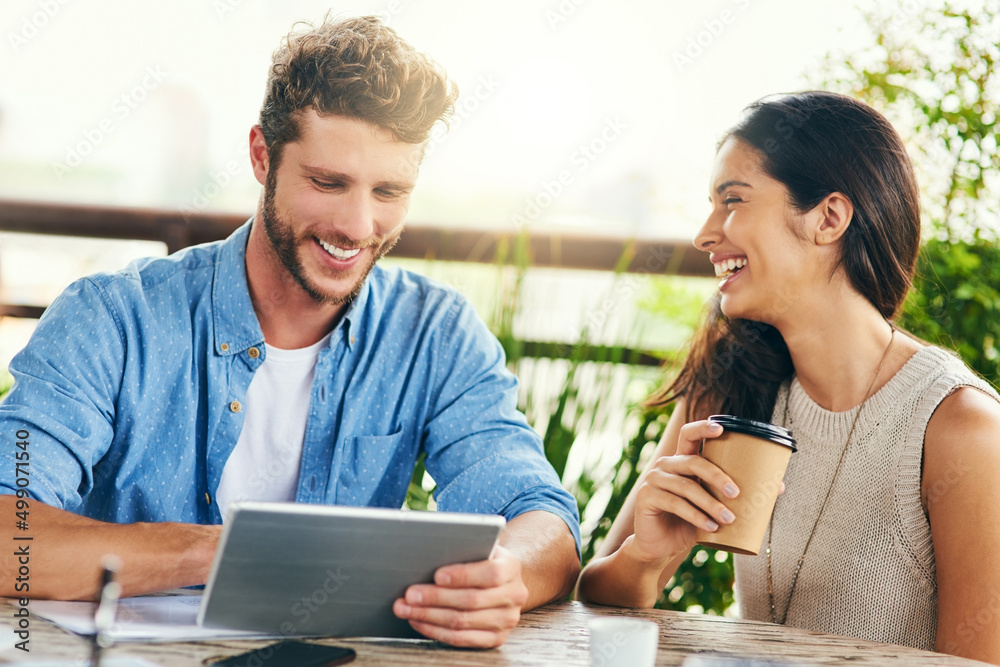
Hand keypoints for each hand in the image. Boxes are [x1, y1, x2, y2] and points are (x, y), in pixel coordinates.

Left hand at [392, 545, 527, 647]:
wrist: (501, 582)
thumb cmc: (481, 561)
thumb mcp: (480, 548)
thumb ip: (464, 548)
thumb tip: (431, 550)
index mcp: (511, 567)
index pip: (490, 573)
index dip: (462, 575)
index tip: (437, 575)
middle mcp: (514, 595)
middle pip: (471, 600)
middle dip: (435, 598)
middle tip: (409, 594)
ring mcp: (507, 619)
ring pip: (462, 622)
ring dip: (429, 616)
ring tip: (406, 609)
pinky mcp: (496, 638)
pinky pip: (461, 639)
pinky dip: (435, 631)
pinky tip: (418, 621)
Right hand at [629, 419, 738, 562]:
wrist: (661, 546)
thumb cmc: (689, 522)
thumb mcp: (712, 506)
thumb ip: (734, 495)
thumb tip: (779, 488)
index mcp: (681, 460)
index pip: (689, 434)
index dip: (703, 428)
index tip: (722, 427)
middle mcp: (666, 465)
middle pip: (692, 461)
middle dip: (717, 475)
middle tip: (736, 493)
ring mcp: (654, 480)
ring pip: (686, 486)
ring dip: (710, 503)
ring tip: (729, 519)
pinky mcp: (646, 497)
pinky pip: (675, 503)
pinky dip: (696, 516)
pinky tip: (711, 527)